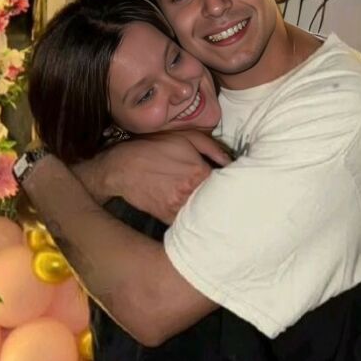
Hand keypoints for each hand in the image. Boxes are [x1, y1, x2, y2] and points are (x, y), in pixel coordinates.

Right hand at [73, 131, 231, 223]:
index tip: (239, 184)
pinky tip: (197, 214)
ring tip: (217, 208)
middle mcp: (190, 193)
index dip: (232, 183)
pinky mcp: (167, 218)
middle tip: (233, 200)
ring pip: (203, 214)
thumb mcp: (186, 138)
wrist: (122, 166)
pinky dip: (193, 219)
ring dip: (209, 211)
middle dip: (223, 199)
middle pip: (217, 201)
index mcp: (199, 172)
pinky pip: (187, 222)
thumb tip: (232, 161)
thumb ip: (213, 148)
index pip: (226, 183)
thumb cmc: (154, 148)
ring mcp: (178, 208)